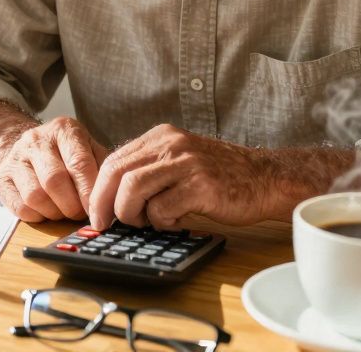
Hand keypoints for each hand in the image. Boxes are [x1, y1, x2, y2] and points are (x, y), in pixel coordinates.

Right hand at [0, 116, 107, 221]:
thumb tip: (114, 197)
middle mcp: (36, 139)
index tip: (98, 210)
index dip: (89, 192)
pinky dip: (37, 216)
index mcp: (63, 129)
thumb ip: (102, 168)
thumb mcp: (89, 150)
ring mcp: (15, 157)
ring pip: (35, 196)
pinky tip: (45, 210)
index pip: (78, 163)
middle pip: (55, 181)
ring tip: (63, 211)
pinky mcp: (1, 177)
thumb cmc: (67, 154)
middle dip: (72, 205)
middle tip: (80, 213)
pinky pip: (19, 207)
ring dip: (54, 212)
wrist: (29, 147)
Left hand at [88, 124, 272, 229]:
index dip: (99, 189)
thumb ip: (149, 170)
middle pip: (117, 173)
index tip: (95, 212)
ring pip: (133, 189)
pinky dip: (161, 221)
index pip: (114, 160)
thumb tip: (110, 197)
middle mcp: (171, 144)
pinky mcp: (201, 186)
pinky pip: (162, 208)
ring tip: (147, 222)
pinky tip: (176, 221)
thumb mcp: (179, 161)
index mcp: (161, 137)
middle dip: (105, 204)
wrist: (265, 178)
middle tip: (106, 224)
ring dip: (132, 213)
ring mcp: (186, 163)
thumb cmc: (220, 176)